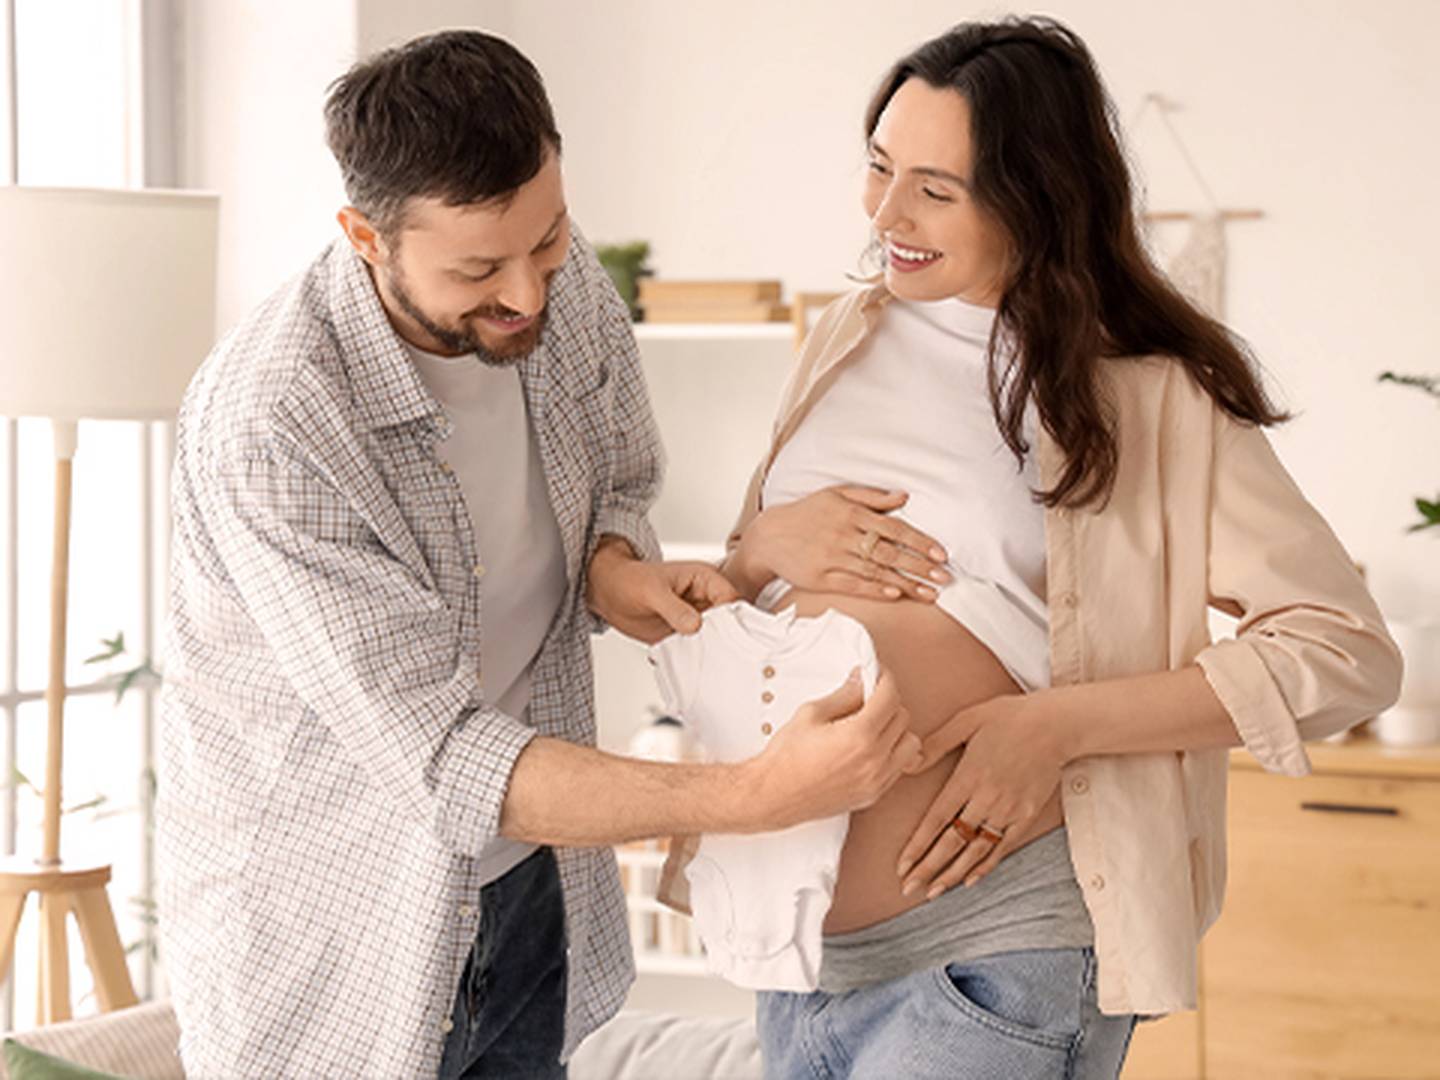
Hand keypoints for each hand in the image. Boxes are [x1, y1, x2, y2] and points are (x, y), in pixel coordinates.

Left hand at [586, 537, 738, 643]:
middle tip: (714, 651)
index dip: (732, 616)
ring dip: (711, 650)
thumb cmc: (629, 580)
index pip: (731, 598)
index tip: (724, 633)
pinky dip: (696, 657)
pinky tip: (689, 662)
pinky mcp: (686, 635)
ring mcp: (697, 618)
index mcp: (704, 579)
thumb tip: (695, 624)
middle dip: (725, 637)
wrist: (609, 592)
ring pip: (717, 637)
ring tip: (700, 658)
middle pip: (729, 621)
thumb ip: (674, 609)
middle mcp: (705, 599)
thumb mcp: (651, 591)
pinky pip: (699, 648)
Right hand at [729, 485, 949, 602]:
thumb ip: (871, 496)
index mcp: (851, 513)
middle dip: (920, 566)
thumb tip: (904, 497)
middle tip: (945, 578)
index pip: (894, 528)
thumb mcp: (836, 494)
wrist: (768, 536)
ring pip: (875, 571)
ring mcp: (832, 558)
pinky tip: (895, 594)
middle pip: (889, 552)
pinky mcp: (821, 578)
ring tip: (930, 594)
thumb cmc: (806, 513)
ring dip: (906, 584)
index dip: (920, 541)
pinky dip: (874, 589)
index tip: (942, 554)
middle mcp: (844, 535)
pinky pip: (852, 585)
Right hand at [743, 667, 920, 829]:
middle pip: (903, 718)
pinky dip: (892, 753)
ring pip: (910, 744)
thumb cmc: (787, 757)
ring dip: (896, 730)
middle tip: (869, 698)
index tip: (878, 676)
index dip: (885, 680)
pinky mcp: (874, 794)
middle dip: (888, 702)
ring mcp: (877, 780)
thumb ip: (843, 695)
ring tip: (873, 726)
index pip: (890, 697)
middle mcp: (874, 759)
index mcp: (859, 735)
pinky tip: (871, 748)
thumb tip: (861, 681)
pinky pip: (900, 767)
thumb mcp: (811, 714)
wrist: (774, 795)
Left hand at [895, 693, 1067, 898]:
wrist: (1057, 725)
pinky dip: (986, 865)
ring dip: (952, 873)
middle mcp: (986, 798)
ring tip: (933, 892)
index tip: (901, 865)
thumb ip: (936, 743)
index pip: (936, 819)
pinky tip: (970, 880)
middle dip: (928, 868)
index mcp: (968, 776)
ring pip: (976, 850)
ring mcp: (1008, 809)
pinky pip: (1002, 847)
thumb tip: (907, 763)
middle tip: (908, 888)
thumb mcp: (968, 720)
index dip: (917, 845)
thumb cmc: (1009, 717)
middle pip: (952, 841)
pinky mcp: (1026, 815)